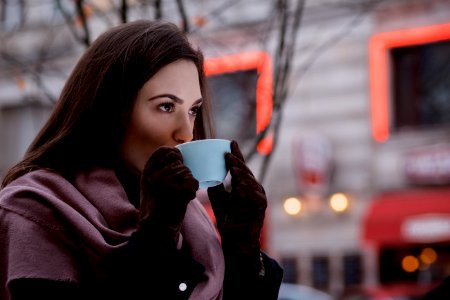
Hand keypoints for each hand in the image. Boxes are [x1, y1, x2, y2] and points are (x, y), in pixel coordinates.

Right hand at [139, 146, 198, 246]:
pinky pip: (193, 182)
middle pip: (180, 165)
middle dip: (183, 176)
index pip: (162, 151)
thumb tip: (177, 153)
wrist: (157, 229)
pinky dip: (193, 191)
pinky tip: (184, 200)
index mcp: (147, 173)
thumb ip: (159, 170)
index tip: (179, 157)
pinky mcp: (178, 191)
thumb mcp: (150, 184)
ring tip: (178, 197)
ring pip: (188, 173)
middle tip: (176, 191)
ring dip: (188, 184)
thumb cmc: (157, 206)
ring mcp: (166, 183)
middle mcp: (155, 176)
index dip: (174, 152)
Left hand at [207, 141, 266, 271]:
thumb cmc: (229, 218)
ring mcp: (258, 197)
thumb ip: (217, 185)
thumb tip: (208, 171)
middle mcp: (253, 188)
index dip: (237, 154)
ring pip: (251, 182)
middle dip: (237, 161)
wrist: (235, 240)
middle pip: (246, 171)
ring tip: (233, 167)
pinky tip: (239, 186)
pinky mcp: (260, 208)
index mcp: (244, 184)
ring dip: (242, 174)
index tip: (230, 142)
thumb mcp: (219, 198)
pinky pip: (255, 196)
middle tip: (228, 153)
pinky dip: (247, 190)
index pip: (240, 166)